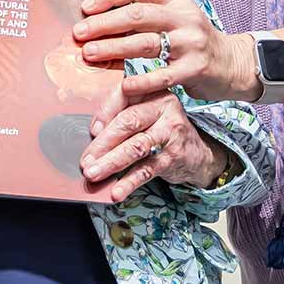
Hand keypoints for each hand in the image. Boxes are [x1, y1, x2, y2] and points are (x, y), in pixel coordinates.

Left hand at [73, 0, 256, 103]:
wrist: (232, 62)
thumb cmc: (192, 41)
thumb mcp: (173, 20)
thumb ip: (142, 19)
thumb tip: (96, 23)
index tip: (86, 8)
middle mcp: (184, 17)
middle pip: (136, 15)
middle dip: (103, 24)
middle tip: (79, 33)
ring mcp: (191, 42)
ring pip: (144, 43)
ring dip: (112, 49)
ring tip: (89, 54)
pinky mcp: (195, 68)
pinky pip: (162, 75)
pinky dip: (141, 80)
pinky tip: (123, 84)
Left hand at [80, 87, 228, 200]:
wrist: (198, 153)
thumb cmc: (162, 128)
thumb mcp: (146, 112)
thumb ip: (121, 114)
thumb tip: (95, 131)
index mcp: (153, 92)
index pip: (124, 95)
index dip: (104, 112)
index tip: (91, 131)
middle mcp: (164, 109)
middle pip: (128, 122)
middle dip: (102, 143)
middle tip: (86, 160)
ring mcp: (170, 133)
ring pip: (135, 147)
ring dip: (111, 162)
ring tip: (93, 173)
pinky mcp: (173, 156)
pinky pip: (146, 170)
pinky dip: (129, 183)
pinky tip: (116, 192)